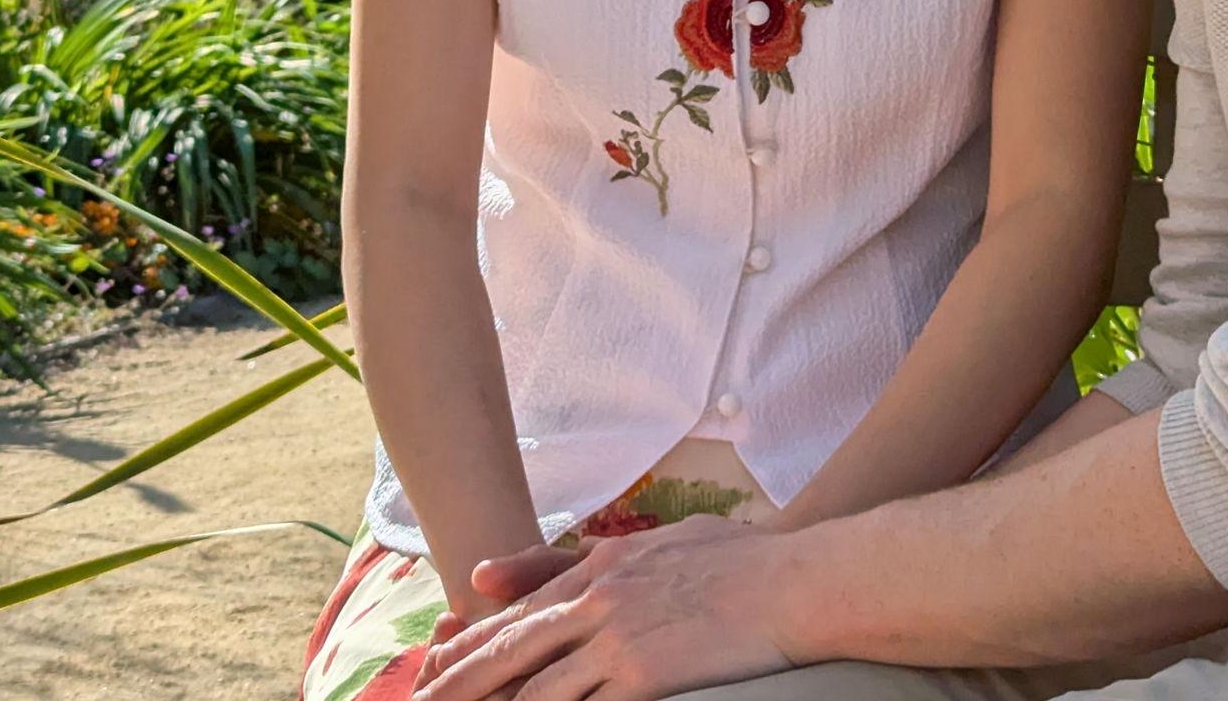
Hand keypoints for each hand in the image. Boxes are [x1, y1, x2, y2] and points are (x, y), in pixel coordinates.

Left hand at [414, 518, 789, 700]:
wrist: (791, 579)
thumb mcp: (661, 540)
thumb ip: (600, 553)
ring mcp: (619, 639)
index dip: (473, 642)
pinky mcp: (644, 676)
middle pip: (512, 649)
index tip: (436, 663)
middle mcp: (600, 600)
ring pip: (536, 690)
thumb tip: (565, 557)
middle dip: (458, 682)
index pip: (523, 610)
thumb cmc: (738, 559)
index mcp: (604, 568)